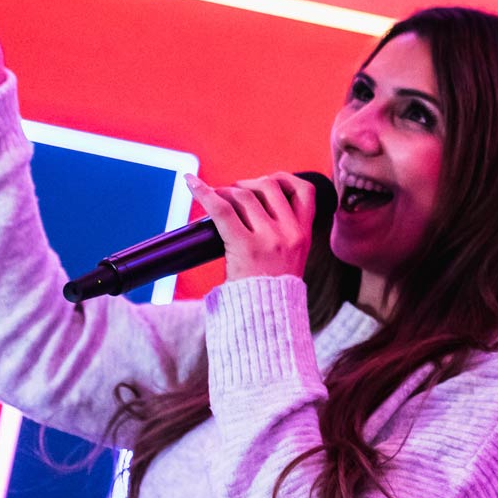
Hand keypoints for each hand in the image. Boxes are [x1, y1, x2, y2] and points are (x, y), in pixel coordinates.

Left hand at [185, 172, 317, 283]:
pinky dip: (203, 192)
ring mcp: (270, 239)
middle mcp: (291, 233)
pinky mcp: (246, 246)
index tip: (268, 181)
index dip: (284, 179)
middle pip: (269, 186)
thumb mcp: (292, 259)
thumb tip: (252, 205)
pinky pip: (222, 210)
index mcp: (304, 235)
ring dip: (226, 191)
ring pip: (245, 196)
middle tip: (233, 194)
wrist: (267, 319)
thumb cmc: (271, 291)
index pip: (305, 191)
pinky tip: (192, 183)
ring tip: (215, 200)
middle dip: (247, 184)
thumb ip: (283, 234)